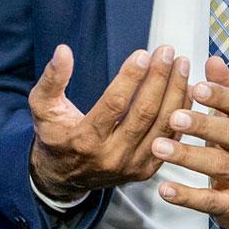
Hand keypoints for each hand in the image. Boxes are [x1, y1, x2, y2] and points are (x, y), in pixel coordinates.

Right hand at [29, 44, 190, 199]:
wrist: (63, 177)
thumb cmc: (55, 136)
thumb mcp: (43, 107)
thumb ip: (51, 79)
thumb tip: (63, 51)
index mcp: (85, 140)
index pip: (114, 105)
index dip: (130, 78)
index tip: (143, 54)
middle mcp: (111, 156)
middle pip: (144, 113)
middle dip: (159, 79)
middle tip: (167, 52)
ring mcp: (131, 166)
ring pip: (162, 125)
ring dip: (175, 92)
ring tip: (181, 64)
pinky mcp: (145, 170)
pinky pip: (170, 139)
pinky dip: (181, 112)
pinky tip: (185, 89)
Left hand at [152, 56, 228, 228]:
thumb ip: (224, 92)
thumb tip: (212, 59)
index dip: (221, 96)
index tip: (196, 86)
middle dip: (203, 125)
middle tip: (174, 117)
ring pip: (220, 166)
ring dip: (188, 156)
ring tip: (158, 147)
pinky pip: (210, 201)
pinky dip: (187, 196)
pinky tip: (164, 188)